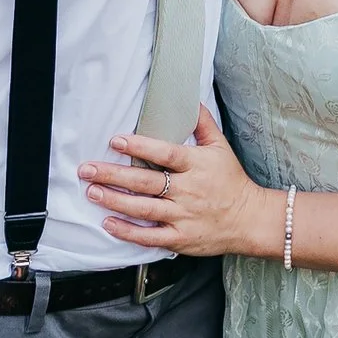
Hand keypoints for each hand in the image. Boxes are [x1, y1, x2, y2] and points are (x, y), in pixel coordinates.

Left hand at [78, 103, 278, 259]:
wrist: (250, 220)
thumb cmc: (232, 182)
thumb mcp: (221, 147)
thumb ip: (203, 124)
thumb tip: (191, 100)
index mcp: (196, 165)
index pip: (166, 154)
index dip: (141, 147)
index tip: (117, 140)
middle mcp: (188, 191)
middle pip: (146, 182)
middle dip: (113, 175)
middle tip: (87, 169)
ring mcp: (183, 216)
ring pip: (144, 208)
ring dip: (115, 200)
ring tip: (92, 191)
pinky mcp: (181, 238)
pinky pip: (150, 236)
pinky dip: (128, 232)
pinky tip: (109, 223)